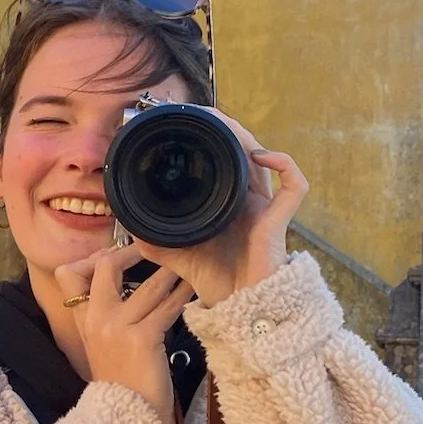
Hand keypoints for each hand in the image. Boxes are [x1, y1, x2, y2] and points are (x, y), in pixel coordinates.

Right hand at [55, 245, 191, 423]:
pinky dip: (183, 296)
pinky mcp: (142, 338)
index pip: (71, 275)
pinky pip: (167, 307)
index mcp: (82, 322)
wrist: (127, 420)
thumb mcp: (103, 347)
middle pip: (107, 267)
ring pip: (147, 286)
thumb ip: (108, 318)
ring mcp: (117, 327)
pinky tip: (194, 290)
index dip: (95, 258)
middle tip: (154, 250)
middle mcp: (95, 320)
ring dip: (170, 273)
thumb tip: (127, 291)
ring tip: (185, 265)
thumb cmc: (122, 385)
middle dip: (132, 253)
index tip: (117, 255)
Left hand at [143, 114, 308, 307]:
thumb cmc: (215, 282)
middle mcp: (248, 199)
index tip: (187, 123)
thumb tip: (127, 221)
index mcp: (226, 203)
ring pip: (266, 157)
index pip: (223, 160)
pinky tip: (261, 155)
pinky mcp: (280, 219)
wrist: (238, 309)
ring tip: (223, 124)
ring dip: (246, 137)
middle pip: (244, 150)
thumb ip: (154, 238)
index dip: (211, 138)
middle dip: (226, 128)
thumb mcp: (175, 254)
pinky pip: (295, 185)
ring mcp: (266, 207)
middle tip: (200, 114)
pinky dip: (284, 164)